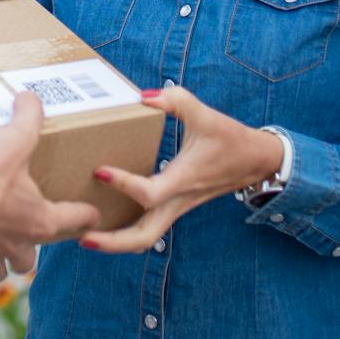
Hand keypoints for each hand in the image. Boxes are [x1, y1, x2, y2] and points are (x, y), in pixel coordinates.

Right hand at [0, 93, 101, 283]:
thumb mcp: (13, 138)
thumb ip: (26, 118)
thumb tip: (31, 97)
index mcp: (40, 218)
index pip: (75, 218)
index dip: (86, 214)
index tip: (93, 215)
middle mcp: (18, 244)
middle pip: (29, 261)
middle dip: (27, 253)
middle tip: (20, 238)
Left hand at [78, 85, 283, 254]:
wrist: (256, 161)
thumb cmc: (231, 139)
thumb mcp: (206, 114)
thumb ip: (176, 101)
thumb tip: (143, 96)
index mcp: (183, 180)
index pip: (150, 193)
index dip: (124, 185)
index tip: (100, 170)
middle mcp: (177, 201)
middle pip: (143, 237)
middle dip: (113, 242)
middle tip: (83, 237)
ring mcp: (176, 208)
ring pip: (145, 238)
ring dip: (116, 242)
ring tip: (86, 236)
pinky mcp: (175, 207)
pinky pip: (148, 228)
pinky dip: (126, 232)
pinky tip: (105, 222)